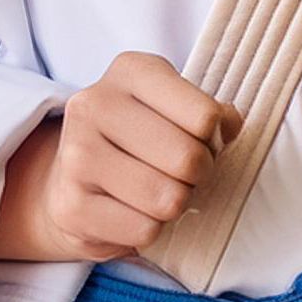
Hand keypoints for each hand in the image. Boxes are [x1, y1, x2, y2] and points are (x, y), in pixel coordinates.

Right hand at [0, 54, 242, 263]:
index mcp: (130, 70)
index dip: (215, 138)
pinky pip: (143, 230)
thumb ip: (209, 112)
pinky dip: (150, 229)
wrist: (71, 176)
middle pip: (187, 159)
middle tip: (186, 174)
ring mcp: (77, 155)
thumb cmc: (138, 138)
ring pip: (167, 199)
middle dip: (198, 175)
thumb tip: (231, 125)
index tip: (202, 140)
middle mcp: (95, 105)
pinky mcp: (71, 205)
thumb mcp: (174, 107)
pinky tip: (133, 211)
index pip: (205, 116)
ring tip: (160, 191)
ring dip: (175, 204)